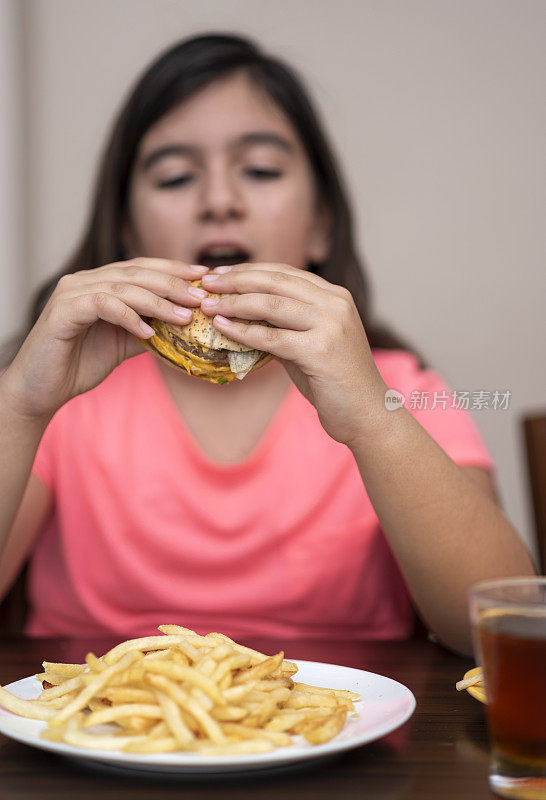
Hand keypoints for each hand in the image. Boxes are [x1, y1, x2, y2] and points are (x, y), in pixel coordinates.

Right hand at [2, 258, 207, 419]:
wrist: (42, 390)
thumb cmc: (80, 364)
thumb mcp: (124, 344)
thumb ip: (149, 329)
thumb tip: (186, 325)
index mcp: (98, 283)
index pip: (141, 267)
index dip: (173, 269)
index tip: (203, 276)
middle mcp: (84, 281)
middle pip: (136, 273)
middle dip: (172, 283)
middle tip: (200, 296)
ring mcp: (71, 293)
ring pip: (122, 287)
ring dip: (157, 302)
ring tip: (184, 317)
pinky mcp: (63, 311)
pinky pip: (103, 306)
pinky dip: (129, 317)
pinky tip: (149, 332)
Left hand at [200, 263, 388, 445]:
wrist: (366, 414)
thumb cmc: (334, 382)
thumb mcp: (309, 343)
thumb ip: (284, 325)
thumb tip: (241, 314)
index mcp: (335, 296)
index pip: (284, 273)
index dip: (249, 270)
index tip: (219, 274)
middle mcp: (335, 304)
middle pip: (275, 282)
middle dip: (236, 281)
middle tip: (206, 284)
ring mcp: (331, 325)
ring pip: (271, 305)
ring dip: (234, 303)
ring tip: (208, 305)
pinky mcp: (321, 351)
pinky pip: (271, 337)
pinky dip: (242, 331)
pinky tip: (222, 327)